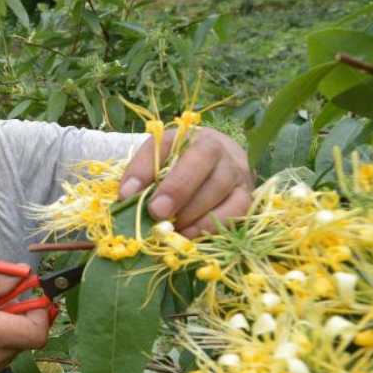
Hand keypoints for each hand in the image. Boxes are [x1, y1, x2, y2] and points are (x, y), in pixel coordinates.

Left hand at [118, 127, 253, 237]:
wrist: (224, 165)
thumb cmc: (182, 166)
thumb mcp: (159, 162)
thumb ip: (142, 174)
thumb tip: (126, 197)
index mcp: (187, 136)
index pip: (166, 144)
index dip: (145, 168)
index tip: (127, 194)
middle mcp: (217, 148)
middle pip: (203, 158)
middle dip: (177, 188)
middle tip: (156, 212)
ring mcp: (235, 171)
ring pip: (220, 185)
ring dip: (193, 211)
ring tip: (173, 228)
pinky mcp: (246, 195)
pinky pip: (237, 209)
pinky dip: (212, 225)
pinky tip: (190, 235)